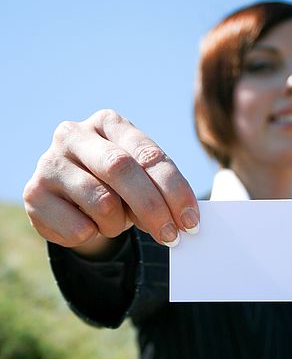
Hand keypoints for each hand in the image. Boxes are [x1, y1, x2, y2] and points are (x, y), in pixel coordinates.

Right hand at [23, 109, 198, 252]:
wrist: (69, 200)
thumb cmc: (115, 186)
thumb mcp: (139, 179)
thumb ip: (159, 190)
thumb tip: (186, 218)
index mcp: (109, 122)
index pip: (148, 154)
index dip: (174, 189)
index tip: (192, 220)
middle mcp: (75, 134)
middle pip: (122, 169)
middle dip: (152, 207)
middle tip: (171, 235)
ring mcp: (50, 162)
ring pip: (101, 201)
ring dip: (118, 223)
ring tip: (116, 223)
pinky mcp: (33, 193)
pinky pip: (78, 227)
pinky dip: (93, 235)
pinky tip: (88, 225)